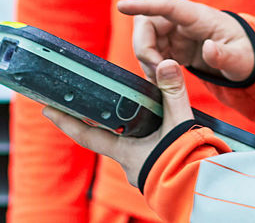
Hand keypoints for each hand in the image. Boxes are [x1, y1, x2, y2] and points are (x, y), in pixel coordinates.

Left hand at [43, 58, 195, 187]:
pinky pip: (146, 154)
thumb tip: (167, 63)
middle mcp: (130, 165)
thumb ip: (173, 93)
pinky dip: (147, 141)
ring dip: (130, 132)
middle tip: (90, 102)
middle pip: (109, 138)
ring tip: (135, 113)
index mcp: (126, 153)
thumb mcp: (180, 123)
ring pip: (130, 147)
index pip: (88, 136)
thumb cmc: (188, 163)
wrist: (207, 191)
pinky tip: (158, 133)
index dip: (66, 122)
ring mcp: (143, 172)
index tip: (47, 110)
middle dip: (101, 122)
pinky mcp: (158, 175)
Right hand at [119, 0, 254, 82]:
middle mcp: (182, 21)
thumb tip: (209, 49)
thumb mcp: (241, 60)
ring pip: (145, 39)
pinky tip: (163, 82)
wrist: (244, 60)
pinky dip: (152, 68)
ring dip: (147, 61)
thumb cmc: (246, 54)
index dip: (143, 4)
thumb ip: (225, 56)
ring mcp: (175, 32)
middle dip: (144, 48)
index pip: (167, 5)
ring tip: (163, 82)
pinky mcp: (172, 46)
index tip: (122, 6)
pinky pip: (151, 52)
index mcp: (199, 17)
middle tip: (158, 74)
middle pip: (147, 23)